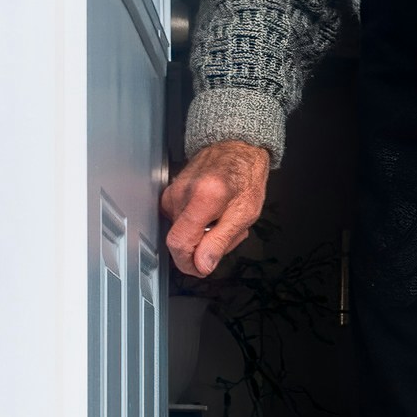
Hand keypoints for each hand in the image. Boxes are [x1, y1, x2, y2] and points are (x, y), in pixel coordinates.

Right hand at [162, 137, 270, 276]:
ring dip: (203, 235)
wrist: (237, 148)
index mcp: (204, 197)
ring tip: (223, 220)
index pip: (179, 243)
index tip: (201, 268)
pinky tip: (213, 213)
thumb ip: (221, 241)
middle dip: (203, 247)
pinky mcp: (170, 193)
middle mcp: (182, 193)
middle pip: (181, 240)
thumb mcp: (244, 214)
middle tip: (227, 234)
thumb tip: (202, 265)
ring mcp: (173, 192)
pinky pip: (180, 220)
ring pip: (181, 232)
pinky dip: (198, 224)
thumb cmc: (246, 177)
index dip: (188, 263)